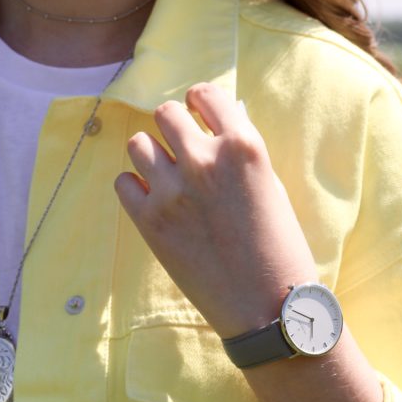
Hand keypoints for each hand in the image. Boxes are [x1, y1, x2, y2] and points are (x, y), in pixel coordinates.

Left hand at [114, 82, 317, 337]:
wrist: (265, 307)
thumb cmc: (279, 248)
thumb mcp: (271, 187)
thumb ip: (241, 153)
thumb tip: (217, 123)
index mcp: (243, 147)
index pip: (206, 95)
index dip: (200, 103)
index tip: (198, 114)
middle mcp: (204, 161)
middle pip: (166, 114)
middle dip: (173, 127)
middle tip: (181, 149)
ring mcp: (172, 191)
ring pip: (138, 144)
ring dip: (150, 155)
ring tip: (166, 176)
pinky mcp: (150, 222)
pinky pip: (123, 182)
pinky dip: (134, 187)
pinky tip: (153, 200)